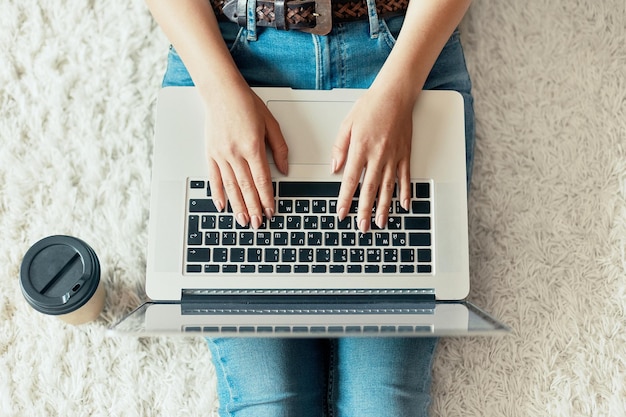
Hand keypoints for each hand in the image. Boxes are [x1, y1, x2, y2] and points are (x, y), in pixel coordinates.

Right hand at [204, 87, 287, 227]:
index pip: (262, 180)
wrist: (221, 92)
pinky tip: (222, 206)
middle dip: (254, 208)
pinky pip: (215, 178)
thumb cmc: (246, 104)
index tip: (271, 210)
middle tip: (258, 223)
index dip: (267, 198)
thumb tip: (284, 169)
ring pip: (231, 187)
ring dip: (238, 206)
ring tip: (243, 220)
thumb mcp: (271, 123)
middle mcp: (235, 153)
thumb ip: (279, 148)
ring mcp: (221, 155)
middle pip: (246, 187)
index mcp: (253, 146)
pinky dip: (218, 194)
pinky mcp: (210, 153)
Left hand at [331, 88, 413, 231]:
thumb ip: (340, 147)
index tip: (341, 213)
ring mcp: (393, 156)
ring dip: (384, 207)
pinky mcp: (405, 154)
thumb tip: (334, 167)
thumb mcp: (347, 123)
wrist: (395, 94)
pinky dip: (405, 193)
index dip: (345, 199)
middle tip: (362, 226)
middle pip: (369, 188)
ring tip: (381, 223)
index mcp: (360, 147)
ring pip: (387, 187)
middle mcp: (378, 154)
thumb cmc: (371, 105)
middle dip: (364, 210)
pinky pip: (405, 177)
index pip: (351, 179)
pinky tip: (404, 205)